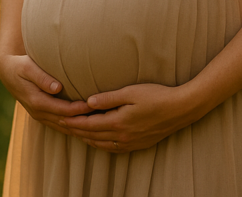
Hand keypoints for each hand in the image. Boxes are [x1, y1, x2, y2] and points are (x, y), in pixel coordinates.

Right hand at [0, 53, 90, 134]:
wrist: (8, 72)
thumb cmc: (20, 66)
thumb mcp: (28, 67)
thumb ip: (42, 77)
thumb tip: (56, 87)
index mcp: (37, 102)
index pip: (63, 110)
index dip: (79, 109)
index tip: (94, 105)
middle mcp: (39, 113)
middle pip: (66, 122)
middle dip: (84, 121)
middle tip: (103, 117)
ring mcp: (40, 116)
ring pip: (64, 127)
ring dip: (80, 128)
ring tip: (99, 125)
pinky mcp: (43, 116)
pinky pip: (60, 126)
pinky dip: (74, 128)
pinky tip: (87, 127)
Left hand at [59, 83, 196, 152]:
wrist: (180, 109)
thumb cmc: (156, 96)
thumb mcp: (131, 92)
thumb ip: (108, 98)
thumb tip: (88, 102)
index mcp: (118, 122)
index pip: (89, 124)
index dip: (73, 121)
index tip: (60, 117)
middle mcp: (122, 136)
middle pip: (92, 135)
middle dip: (76, 130)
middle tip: (61, 125)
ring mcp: (130, 143)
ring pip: (101, 144)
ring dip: (86, 138)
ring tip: (75, 132)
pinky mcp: (138, 145)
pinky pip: (113, 149)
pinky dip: (100, 145)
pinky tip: (97, 141)